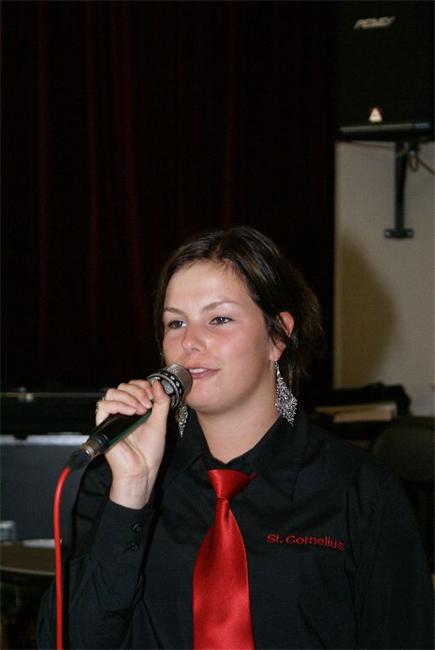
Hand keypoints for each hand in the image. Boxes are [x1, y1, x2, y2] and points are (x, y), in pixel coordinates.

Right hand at [96, 378, 170, 508]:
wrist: (143, 469)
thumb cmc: (149, 451)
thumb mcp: (160, 422)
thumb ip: (161, 402)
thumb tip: (157, 383)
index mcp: (135, 408)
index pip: (133, 386)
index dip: (143, 385)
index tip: (154, 395)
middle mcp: (122, 411)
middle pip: (123, 386)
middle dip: (138, 391)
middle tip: (148, 405)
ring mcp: (113, 417)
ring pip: (112, 392)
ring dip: (130, 397)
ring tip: (141, 410)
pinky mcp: (104, 425)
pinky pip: (103, 406)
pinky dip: (118, 404)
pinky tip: (131, 413)